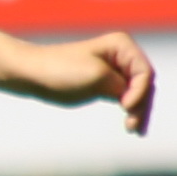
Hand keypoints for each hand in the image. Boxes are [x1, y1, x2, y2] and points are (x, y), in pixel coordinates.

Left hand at [25, 32, 155, 134]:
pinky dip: (129, 110)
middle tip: (133, 126)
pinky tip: (130, 126)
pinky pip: (126, 98)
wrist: (31, 74)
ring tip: (133, 130)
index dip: (140, 91)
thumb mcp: (97, 76)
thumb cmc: (60, 70)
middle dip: (141, 104)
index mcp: (121, 45)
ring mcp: (115, 70)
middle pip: (144, 84)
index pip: (145, 72)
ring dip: (138, 111)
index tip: (124, 106)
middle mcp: (122, 55)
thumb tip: (134, 97)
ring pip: (138, 93)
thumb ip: (122, 86)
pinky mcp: (106, 84)